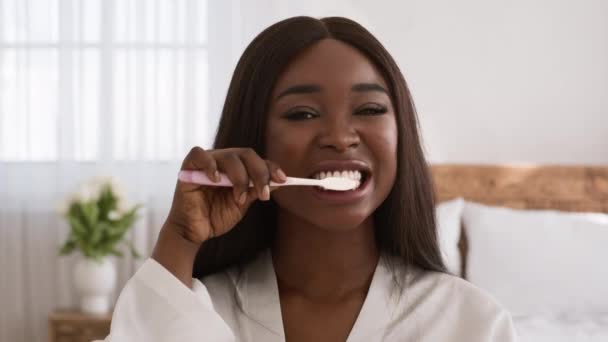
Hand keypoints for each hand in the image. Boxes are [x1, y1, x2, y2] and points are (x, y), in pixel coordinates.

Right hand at [164, 146, 286, 244]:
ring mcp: (206, 163)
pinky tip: (216, 179)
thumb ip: (256, 190)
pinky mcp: (188, 168)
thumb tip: (278, 181)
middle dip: (259, 173)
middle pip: (246, 154)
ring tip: (239, 198)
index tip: (283, 180)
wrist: (194, 232)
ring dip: (239, 177)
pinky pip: (199, 155)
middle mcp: (222, 161)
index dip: (271, 167)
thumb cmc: (216, 217)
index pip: (257, 160)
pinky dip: (209, 165)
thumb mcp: (242, 204)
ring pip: (229, 155)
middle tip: (264, 193)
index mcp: (236, 168)